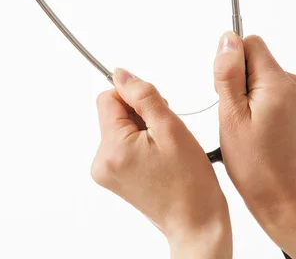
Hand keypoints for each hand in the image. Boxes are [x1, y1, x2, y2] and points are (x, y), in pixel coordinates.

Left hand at [92, 68, 231, 258]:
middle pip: (112, 113)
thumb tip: (121, 74)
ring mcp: (105, 171)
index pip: (108, 98)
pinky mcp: (113, 177)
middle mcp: (101, 161)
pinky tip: (158, 156)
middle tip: (165, 131)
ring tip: (164, 147)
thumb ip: (143, 95)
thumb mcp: (171, 127)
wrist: (195, 221)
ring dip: (141, 128)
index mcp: (112, 148)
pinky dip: (139, 142)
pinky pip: (121, 144)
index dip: (132, 95)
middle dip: (139, 114)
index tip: (154, 107)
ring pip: (119, 127)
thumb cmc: (190, 182)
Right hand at [213, 32, 295, 257]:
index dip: (230, 64)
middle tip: (235, 114)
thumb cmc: (254, 164)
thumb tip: (227, 38)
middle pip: (256, 58)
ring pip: (261, 73)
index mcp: (279, 84)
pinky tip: (257, 125)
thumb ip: (228, 73)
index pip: (250, 44)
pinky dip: (259, 101)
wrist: (283, 196)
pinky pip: (271, 87)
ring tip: (246, 123)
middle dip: (238, 79)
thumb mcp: (230, 116)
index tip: (227, 92)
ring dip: (247, 92)